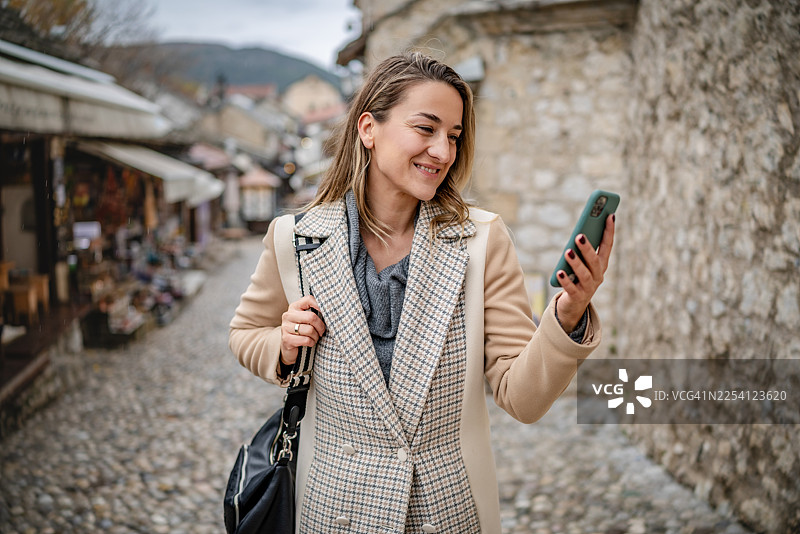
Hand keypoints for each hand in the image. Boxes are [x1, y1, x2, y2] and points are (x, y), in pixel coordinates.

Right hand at [280, 295, 325, 365]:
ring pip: (309, 330)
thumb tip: (330, 311)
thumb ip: (314, 312)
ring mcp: (285, 327)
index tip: (326, 314)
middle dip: (320, 326)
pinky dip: (312, 342)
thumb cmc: (302, 330)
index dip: (320, 306)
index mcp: (294, 307)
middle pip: (311, 317)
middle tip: (322, 331)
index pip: (309, 299)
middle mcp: (288, 315)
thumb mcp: (306, 319)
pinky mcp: (286, 339)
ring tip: (315, 337)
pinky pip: (306, 340)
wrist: (289, 346)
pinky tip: (310, 342)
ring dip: (316, 336)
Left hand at [555, 214, 614, 331]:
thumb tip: (578, 234)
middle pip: (594, 261)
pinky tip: (559, 272)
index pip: (608, 246)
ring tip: (568, 252)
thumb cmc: (577, 278)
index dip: (609, 231)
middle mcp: (598, 276)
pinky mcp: (577, 297)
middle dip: (587, 248)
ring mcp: (589, 288)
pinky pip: (571, 288)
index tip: (609, 215)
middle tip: (579, 236)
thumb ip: (582, 250)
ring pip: (584, 274)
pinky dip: (566, 280)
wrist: (573, 305)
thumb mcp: (581, 263)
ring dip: (576, 263)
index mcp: (601, 264)